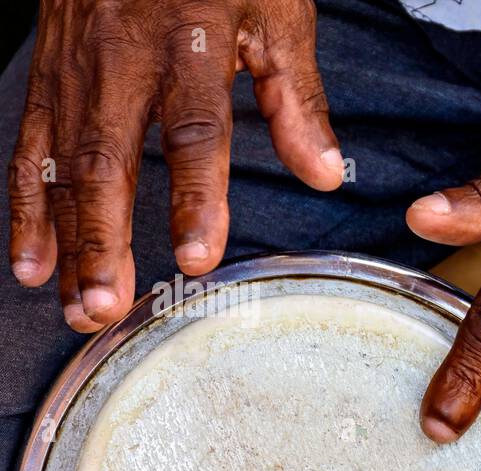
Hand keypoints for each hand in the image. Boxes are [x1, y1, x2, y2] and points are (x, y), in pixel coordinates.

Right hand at [8, 0, 343, 331]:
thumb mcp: (274, 14)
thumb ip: (295, 98)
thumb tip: (326, 174)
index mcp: (188, 46)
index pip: (192, 132)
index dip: (195, 198)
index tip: (198, 256)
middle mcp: (120, 59)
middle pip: (108, 161)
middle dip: (105, 240)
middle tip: (111, 305)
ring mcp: (75, 68)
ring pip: (62, 165)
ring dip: (67, 242)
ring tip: (77, 307)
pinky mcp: (49, 74)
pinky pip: (31, 148)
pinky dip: (28, 208)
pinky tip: (32, 262)